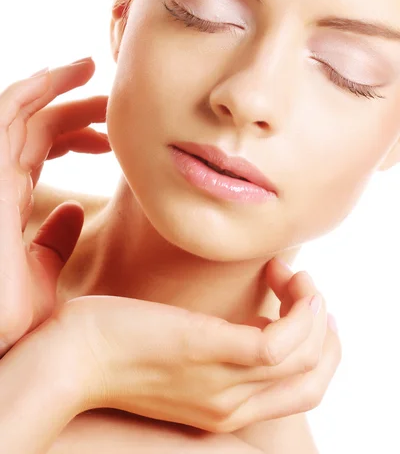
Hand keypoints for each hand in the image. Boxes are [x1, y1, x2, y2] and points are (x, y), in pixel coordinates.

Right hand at [0, 57, 109, 355]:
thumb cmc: (7, 314)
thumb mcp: (40, 271)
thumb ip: (54, 240)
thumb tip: (76, 212)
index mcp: (9, 200)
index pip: (39, 152)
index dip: (72, 135)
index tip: (107, 136)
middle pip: (34, 127)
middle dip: (71, 108)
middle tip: (110, 102)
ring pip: (20, 110)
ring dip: (55, 85)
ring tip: (91, 68)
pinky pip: (7, 112)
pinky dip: (34, 87)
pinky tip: (66, 73)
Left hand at [53, 258, 340, 433]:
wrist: (68, 356)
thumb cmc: (115, 343)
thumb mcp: (175, 353)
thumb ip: (212, 344)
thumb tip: (238, 313)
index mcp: (225, 406)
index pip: (301, 390)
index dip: (316, 345)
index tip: (297, 303)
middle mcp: (231, 404)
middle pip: (314, 380)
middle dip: (325, 330)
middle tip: (303, 288)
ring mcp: (222, 381)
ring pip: (306, 359)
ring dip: (312, 307)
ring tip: (287, 274)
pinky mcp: (208, 349)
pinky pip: (280, 343)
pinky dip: (300, 310)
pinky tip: (283, 276)